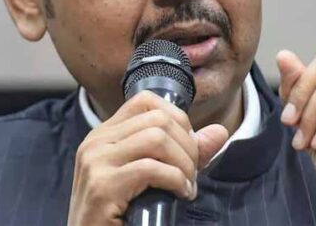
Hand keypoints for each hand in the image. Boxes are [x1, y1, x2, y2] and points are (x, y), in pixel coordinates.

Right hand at [67, 91, 228, 225]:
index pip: (145, 101)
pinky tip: (180, 194)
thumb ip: (184, 153)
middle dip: (187, 145)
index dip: (177, 118)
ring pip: (156, 139)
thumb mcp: (152, 177)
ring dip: (183, 164)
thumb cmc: (120, 214)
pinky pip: (151, 169)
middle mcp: (96, 141)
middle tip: (192, 173)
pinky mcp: (102, 186)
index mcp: (104, 134)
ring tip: (187, 185)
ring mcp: (95, 162)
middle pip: (157, 119)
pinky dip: (175, 180)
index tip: (187, 148)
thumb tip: (220, 131)